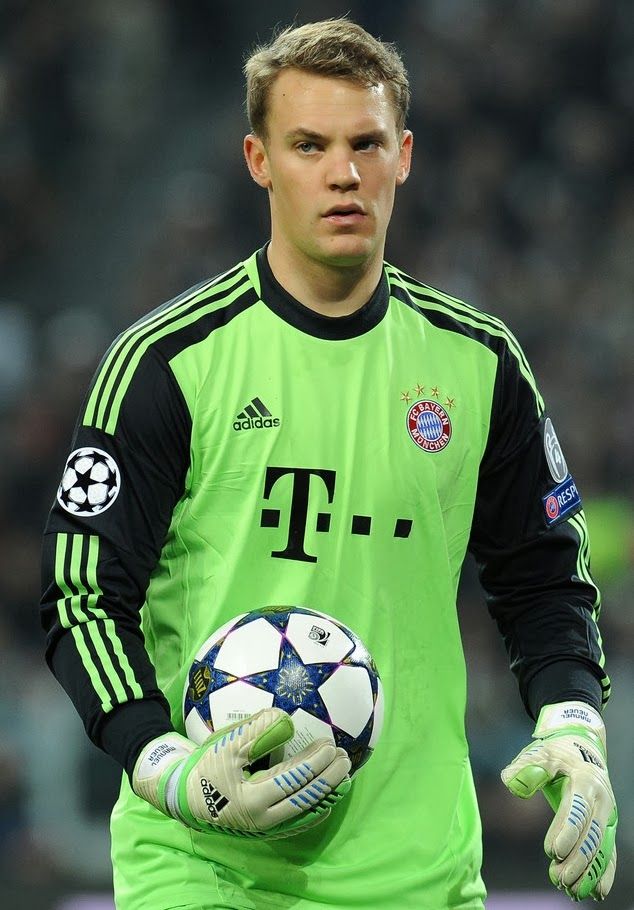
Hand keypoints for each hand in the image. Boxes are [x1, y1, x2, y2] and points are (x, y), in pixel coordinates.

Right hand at [132, 707, 350, 837]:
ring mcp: (264, 828)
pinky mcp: (263, 828)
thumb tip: (288, 721)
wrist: (181, 797)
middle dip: (329, 780)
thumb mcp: (225, 746)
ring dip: (326, 795)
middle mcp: (263, 820)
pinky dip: (313, 808)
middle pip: (305, 799)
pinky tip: (325, 796)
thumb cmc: (203, 768)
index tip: (330, 745)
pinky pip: (295, 821)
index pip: (294, 780)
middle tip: (345, 759)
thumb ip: (256, 733)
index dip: (315, 763)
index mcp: (253, 800)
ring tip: (344, 777)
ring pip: (304, 813)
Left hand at [501, 701, 616, 900]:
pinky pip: (609, 852)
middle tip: (557, 877)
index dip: (567, 830)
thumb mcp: (540, 752)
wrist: (583, 747)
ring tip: (570, 890)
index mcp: (585, 780)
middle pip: (592, 834)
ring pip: (602, 848)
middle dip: (577, 859)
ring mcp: (608, 815)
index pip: (577, 808)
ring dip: (589, 871)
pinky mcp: (608, 826)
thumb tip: (510, 782)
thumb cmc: (557, 752)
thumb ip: (525, 767)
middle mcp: (602, 800)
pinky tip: (596, 893)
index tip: (552, 851)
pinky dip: (604, 872)